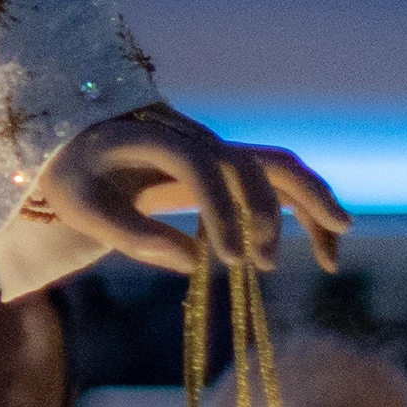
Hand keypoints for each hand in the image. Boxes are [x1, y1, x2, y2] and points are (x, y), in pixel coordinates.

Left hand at [26, 110, 349, 279]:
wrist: (72, 148)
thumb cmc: (72, 175)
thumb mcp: (81, 205)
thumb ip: (131, 232)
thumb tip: (193, 263)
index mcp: (160, 140)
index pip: (205, 169)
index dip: (223, 211)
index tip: (230, 260)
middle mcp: (198, 141)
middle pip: (255, 164)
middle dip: (270, 214)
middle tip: (265, 266)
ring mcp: (217, 154)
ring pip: (280, 170)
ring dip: (312, 207)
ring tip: (334, 257)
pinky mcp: (225, 173)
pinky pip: (275, 185)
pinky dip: (306, 213)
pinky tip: (325, 251)